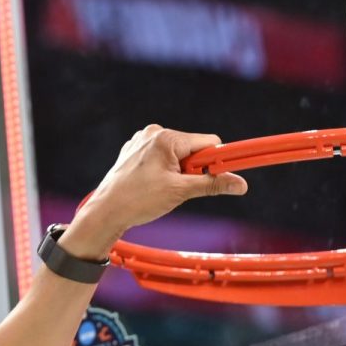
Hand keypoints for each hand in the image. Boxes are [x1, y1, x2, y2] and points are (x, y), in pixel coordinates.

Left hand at [61, 125, 246, 258]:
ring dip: (179, 172)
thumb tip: (239, 183)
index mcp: (166, 138)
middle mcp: (153, 133)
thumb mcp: (181, 192)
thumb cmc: (138, 200)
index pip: (208, 142)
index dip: (217, 160)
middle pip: (193, 148)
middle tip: (182, 188)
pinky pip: (161, 158)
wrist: (106, 211)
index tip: (225, 173)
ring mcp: (142, 142)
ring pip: (177, 155)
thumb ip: (212, 184)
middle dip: (194, 169)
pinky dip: (164, 171)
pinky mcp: (134, 152)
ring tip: (163, 189)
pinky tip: (152, 186)